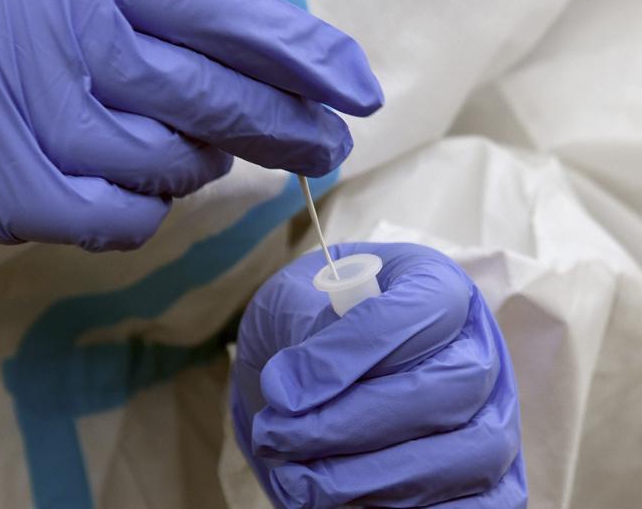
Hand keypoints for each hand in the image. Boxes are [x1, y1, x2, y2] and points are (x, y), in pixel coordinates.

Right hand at [0, 0, 382, 248]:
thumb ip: (136, 9)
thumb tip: (241, 73)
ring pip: (166, 166)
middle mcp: (63, 42)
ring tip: (189, 151)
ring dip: (194, 165)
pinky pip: (116, 219)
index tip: (356, 84)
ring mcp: (32, 120)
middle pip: (208, 96)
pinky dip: (141, 211)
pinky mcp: (4, 191)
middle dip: (284, 124)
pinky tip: (134, 189)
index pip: (217, 10)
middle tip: (327, 141)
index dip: (297, 50)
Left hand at [231, 243, 525, 506]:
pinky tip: (338, 505)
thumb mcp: (288, 308)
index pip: (424, 309)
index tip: (282, 390)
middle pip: (449, 388)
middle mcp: (479, 347)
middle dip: (351, 424)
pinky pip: (483, 507)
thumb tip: (293, 393)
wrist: (308, 380)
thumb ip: (299, 333)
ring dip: (372, 478)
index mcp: (434, 285)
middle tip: (275, 436)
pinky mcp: (491, 478)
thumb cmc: (301, 327)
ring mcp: (494, 414)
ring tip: (296, 479)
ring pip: (468, 456)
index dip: (355, 350)